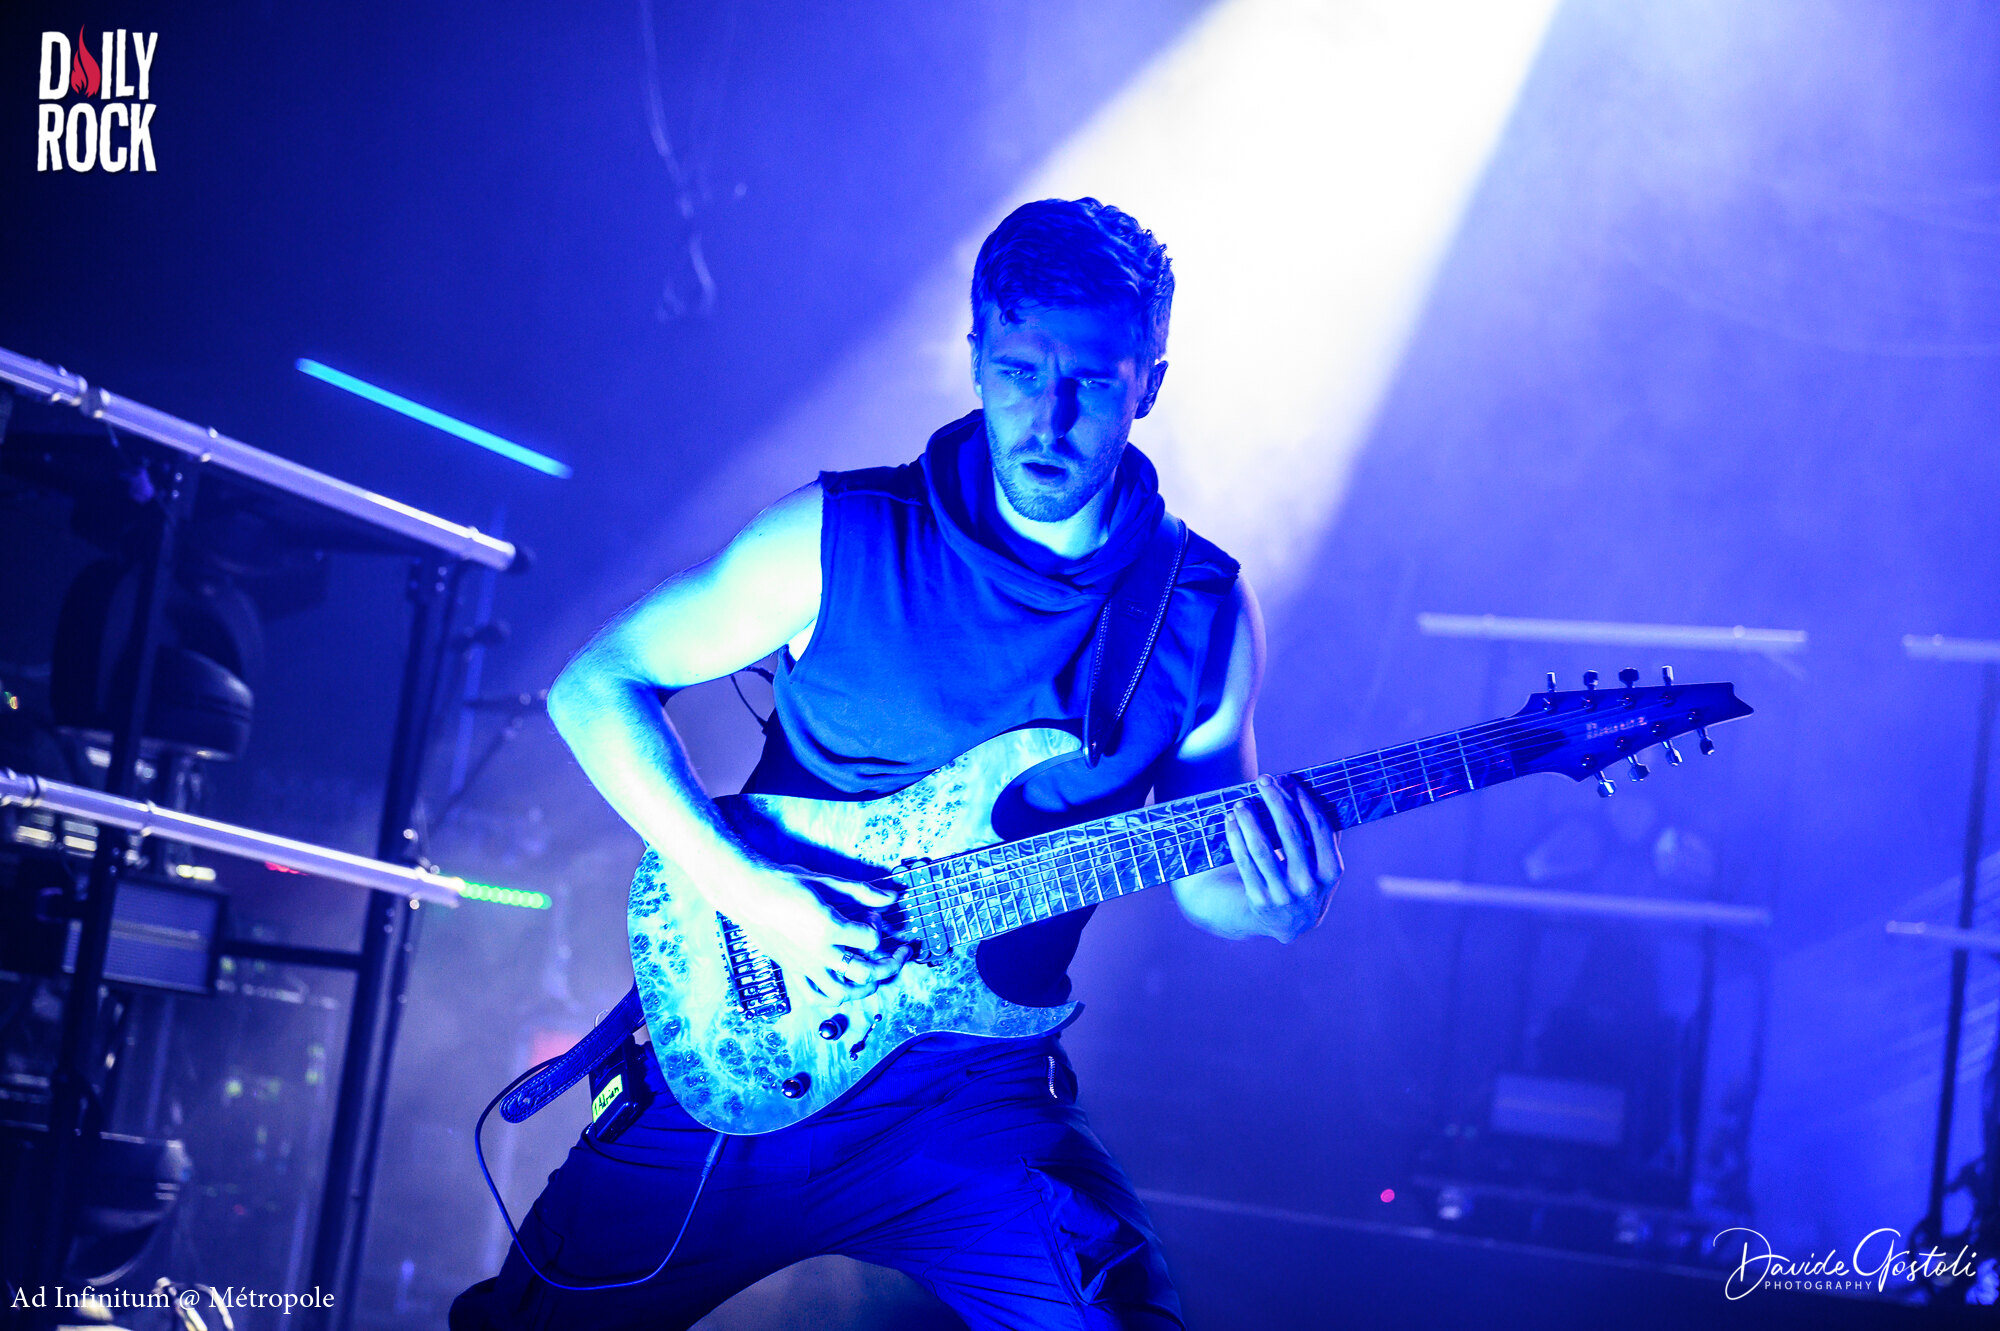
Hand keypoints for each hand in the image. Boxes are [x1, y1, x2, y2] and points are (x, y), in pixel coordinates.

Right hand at [714, 862, 911, 1002]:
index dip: (877, 926)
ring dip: (863, 988)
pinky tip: (840, 984)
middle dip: (888, 964)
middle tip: (895, 954)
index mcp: (829, 928)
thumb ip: (861, 892)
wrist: (747, 892)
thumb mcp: (826, 882)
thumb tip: (892, 896)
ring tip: (872, 976)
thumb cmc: (784, 882)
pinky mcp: (791, 970)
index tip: (869, 916)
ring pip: (842, 994)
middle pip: (865, 973)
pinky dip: (831, 997)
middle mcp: (818, 953)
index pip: (871, 939)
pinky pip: (813, 997)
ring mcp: (803, 966)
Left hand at [1223, 773, 1341, 941]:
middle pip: (1290, 832)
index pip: (1318, 827)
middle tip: (1263, 780)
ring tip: (1240, 802)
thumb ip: (1327, 837)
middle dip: (1275, 801)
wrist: (1289, 925)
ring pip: (1261, 848)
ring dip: (1248, 820)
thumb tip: (1315, 793)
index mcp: (1331, 871)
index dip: (1303, 801)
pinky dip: (1236, 838)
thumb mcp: (1326, 867)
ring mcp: (1283, 893)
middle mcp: (1308, 883)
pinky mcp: (1259, 899)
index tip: (1289, 781)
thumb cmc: (1309, 883)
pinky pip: (1244, 862)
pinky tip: (1231, 821)